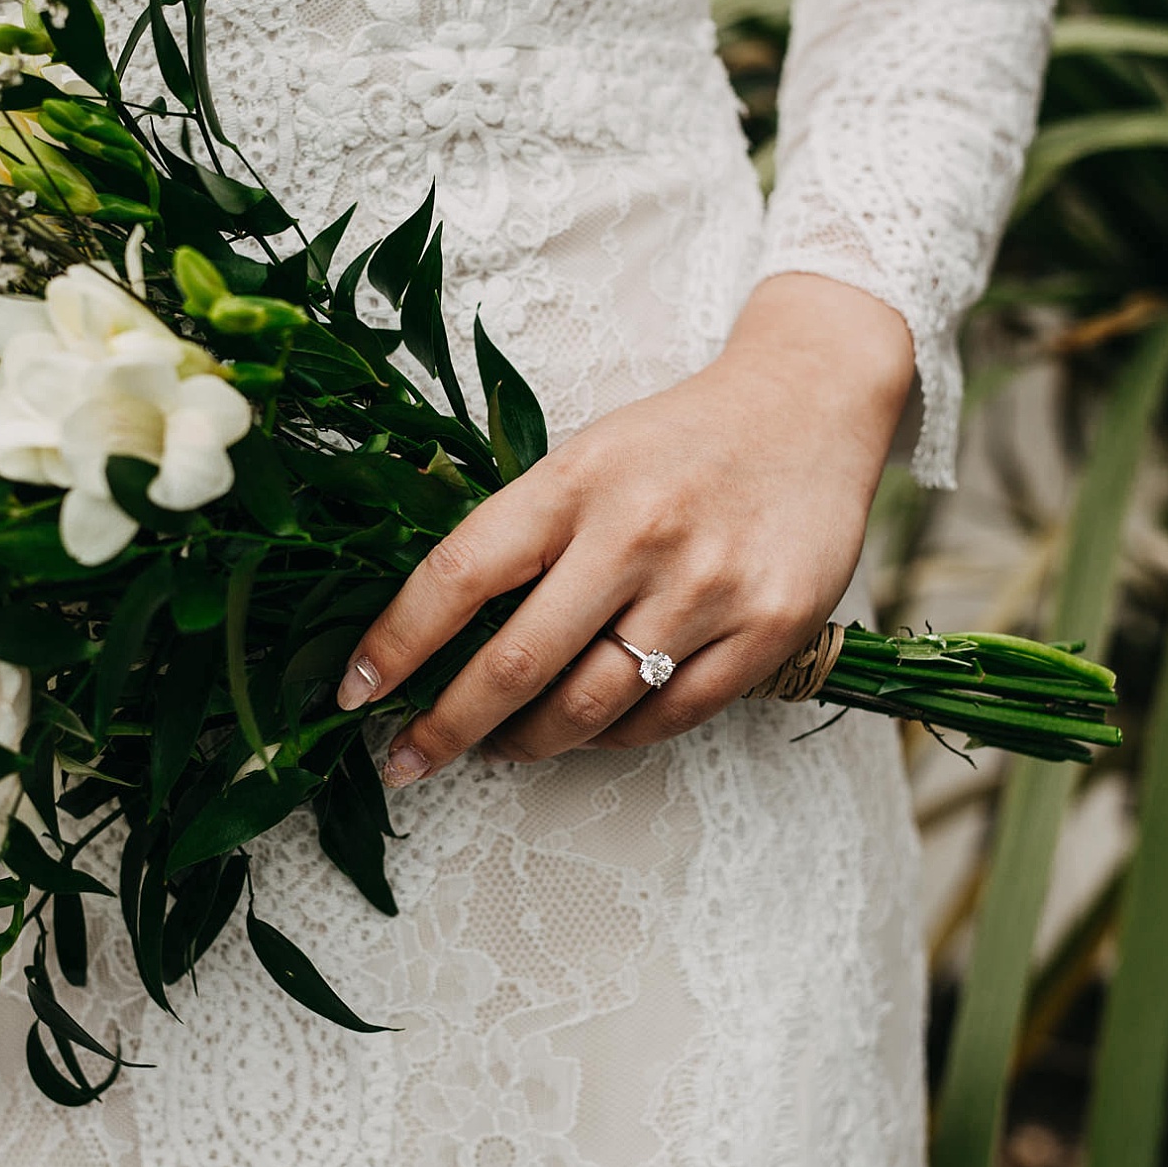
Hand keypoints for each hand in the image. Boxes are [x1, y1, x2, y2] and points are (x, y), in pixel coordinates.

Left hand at [338, 272, 914, 786]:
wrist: (811, 405)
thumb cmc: (679, 440)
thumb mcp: (588, 456)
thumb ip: (525, 532)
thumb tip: (438, 632)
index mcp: (575, 481)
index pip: (461, 574)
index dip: (397, 643)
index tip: (356, 692)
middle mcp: (637, 534)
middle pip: (518, 663)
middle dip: (447, 728)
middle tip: (407, 761)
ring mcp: (706, 586)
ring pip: (591, 706)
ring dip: (528, 743)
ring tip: (498, 747)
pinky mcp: (768, 628)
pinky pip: (668, 717)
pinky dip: (615, 736)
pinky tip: (589, 730)